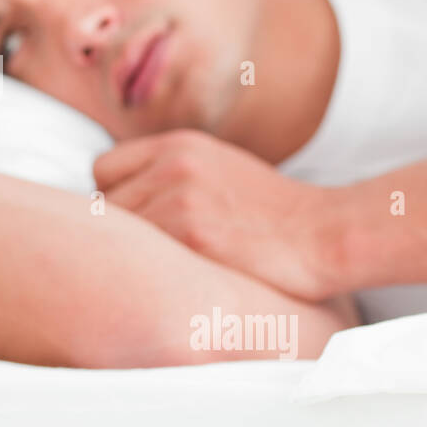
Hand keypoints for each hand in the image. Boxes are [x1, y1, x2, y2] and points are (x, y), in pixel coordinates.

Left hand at [94, 129, 343, 300]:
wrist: (324, 233)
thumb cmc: (272, 214)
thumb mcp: (219, 168)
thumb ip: (170, 173)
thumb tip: (122, 200)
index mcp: (179, 145)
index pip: (102, 169)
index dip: (112, 200)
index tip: (135, 224)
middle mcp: (172, 163)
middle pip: (103, 204)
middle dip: (118, 232)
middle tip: (147, 257)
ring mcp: (179, 196)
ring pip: (117, 232)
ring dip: (131, 255)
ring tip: (163, 271)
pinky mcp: (190, 232)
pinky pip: (139, 254)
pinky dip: (147, 271)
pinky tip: (174, 282)